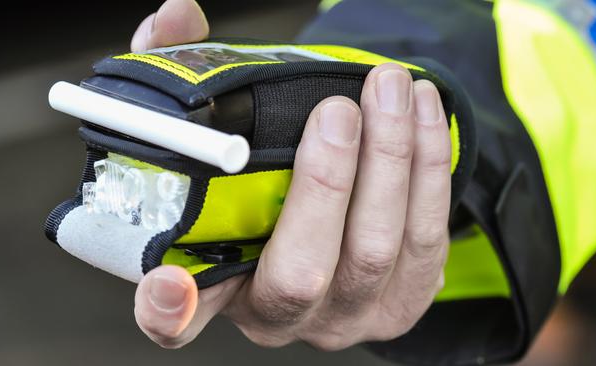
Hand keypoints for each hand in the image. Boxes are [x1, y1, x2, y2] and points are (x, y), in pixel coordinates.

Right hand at [132, 0, 450, 350]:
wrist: (329, 206)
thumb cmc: (263, 172)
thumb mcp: (217, 128)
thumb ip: (186, 74)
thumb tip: (177, 15)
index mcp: (216, 286)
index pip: (175, 320)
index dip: (167, 309)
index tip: (171, 282)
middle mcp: (280, 314)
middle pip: (303, 273)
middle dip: (327, 184)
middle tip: (338, 110)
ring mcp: (346, 314)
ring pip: (377, 250)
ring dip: (392, 159)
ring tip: (391, 88)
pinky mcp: (403, 298)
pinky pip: (427, 238)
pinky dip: (429, 169)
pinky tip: (422, 114)